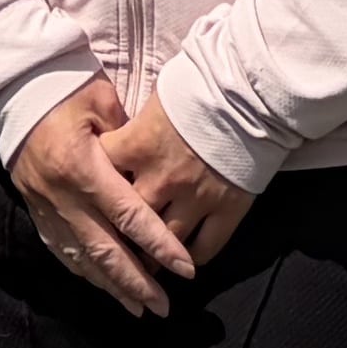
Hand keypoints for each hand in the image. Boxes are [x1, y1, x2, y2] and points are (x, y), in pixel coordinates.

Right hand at [9, 83, 197, 317]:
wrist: (12, 92)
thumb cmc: (63, 88)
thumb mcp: (101, 101)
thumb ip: (129, 139)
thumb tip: (153, 171)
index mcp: (82, 167)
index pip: (128, 216)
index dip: (158, 245)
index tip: (185, 269)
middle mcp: (63, 195)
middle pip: (104, 250)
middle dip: (136, 283)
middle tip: (163, 307)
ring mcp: (45, 207)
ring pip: (81, 257)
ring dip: (111, 286)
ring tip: (138, 308)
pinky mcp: (35, 209)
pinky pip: (61, 249)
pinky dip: (83, 270)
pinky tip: (101, 284)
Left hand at [89, 100, 252, 273]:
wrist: (252, 90)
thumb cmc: (200, 84)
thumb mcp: (156, 95)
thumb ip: (134, 124)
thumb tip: (115, 134)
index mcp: (137, 145)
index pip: (100, 173)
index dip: (94, 184)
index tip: (94, 192)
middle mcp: (160, 179)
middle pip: (127, 221)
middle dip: (119, 234)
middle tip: (113, 244)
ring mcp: (195, 199)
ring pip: (164, 244)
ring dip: (153, 256)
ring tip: (147, 263)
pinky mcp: (227, 211)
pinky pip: (204, 248)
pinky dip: (192, 257)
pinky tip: (185, 259)